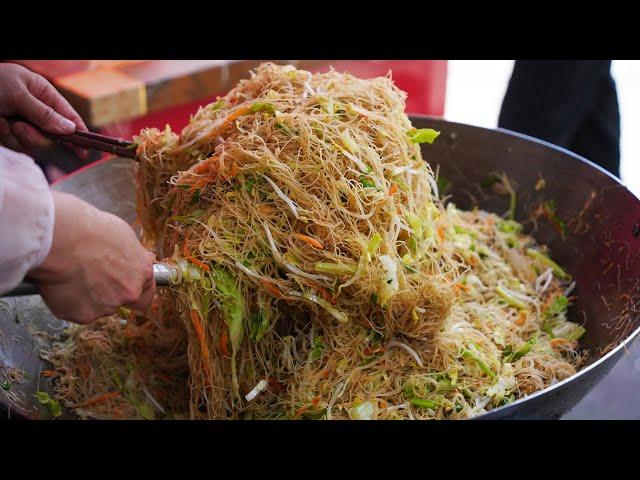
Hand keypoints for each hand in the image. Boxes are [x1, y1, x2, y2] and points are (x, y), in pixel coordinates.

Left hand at [0, 63, 87, 156]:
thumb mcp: (18, 94)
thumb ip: (44, 113)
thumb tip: (70, 129)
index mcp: (43, 94)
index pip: (69, 116)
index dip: (79, 133)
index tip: (84, 150)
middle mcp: (37, 112)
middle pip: (54, 136)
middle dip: (38, 136)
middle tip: (19, 128)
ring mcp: (25, 125)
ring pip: (36, 144)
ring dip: (19, 137)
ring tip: (4, 123)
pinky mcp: (12, 137)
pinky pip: (20, 147)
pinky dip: (9, 140)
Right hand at [28, 191, 155, 323]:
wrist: (60, 239)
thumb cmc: (90, 229)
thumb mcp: (123, 235)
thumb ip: (133, 255)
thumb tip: (144, 259)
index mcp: (141, 272)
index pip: (146, 293)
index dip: (135, 289)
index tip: (125, 286)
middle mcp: (128, 293)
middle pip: (123, 301)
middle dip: (110, 293)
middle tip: (91, 277)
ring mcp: (105, 307)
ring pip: (98, 307)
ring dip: (87, 296)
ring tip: (72, 274)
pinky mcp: (82, 315)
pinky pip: (75, 311)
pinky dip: (67, 301)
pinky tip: (61, 283)